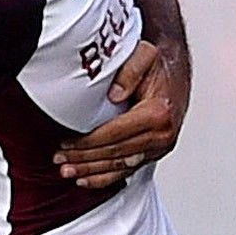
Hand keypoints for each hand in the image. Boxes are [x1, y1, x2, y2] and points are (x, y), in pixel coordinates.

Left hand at [55, 40, 187, 188]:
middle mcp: (162, 134)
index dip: (88, 141)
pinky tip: (87, 179)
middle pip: (116, 152)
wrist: (176, 72)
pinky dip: (107, 177)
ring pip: (120, 165)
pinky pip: (129, 170)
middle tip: (59, 160)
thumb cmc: (158, 65)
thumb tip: (115, 94)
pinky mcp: (154, 153)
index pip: (116, 134)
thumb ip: (130, 70)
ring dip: (92, 171)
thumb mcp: (146, 55)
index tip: (66, 143)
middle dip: (84, 158)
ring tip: (67, 171)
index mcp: (158, 113)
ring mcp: (159, 147)